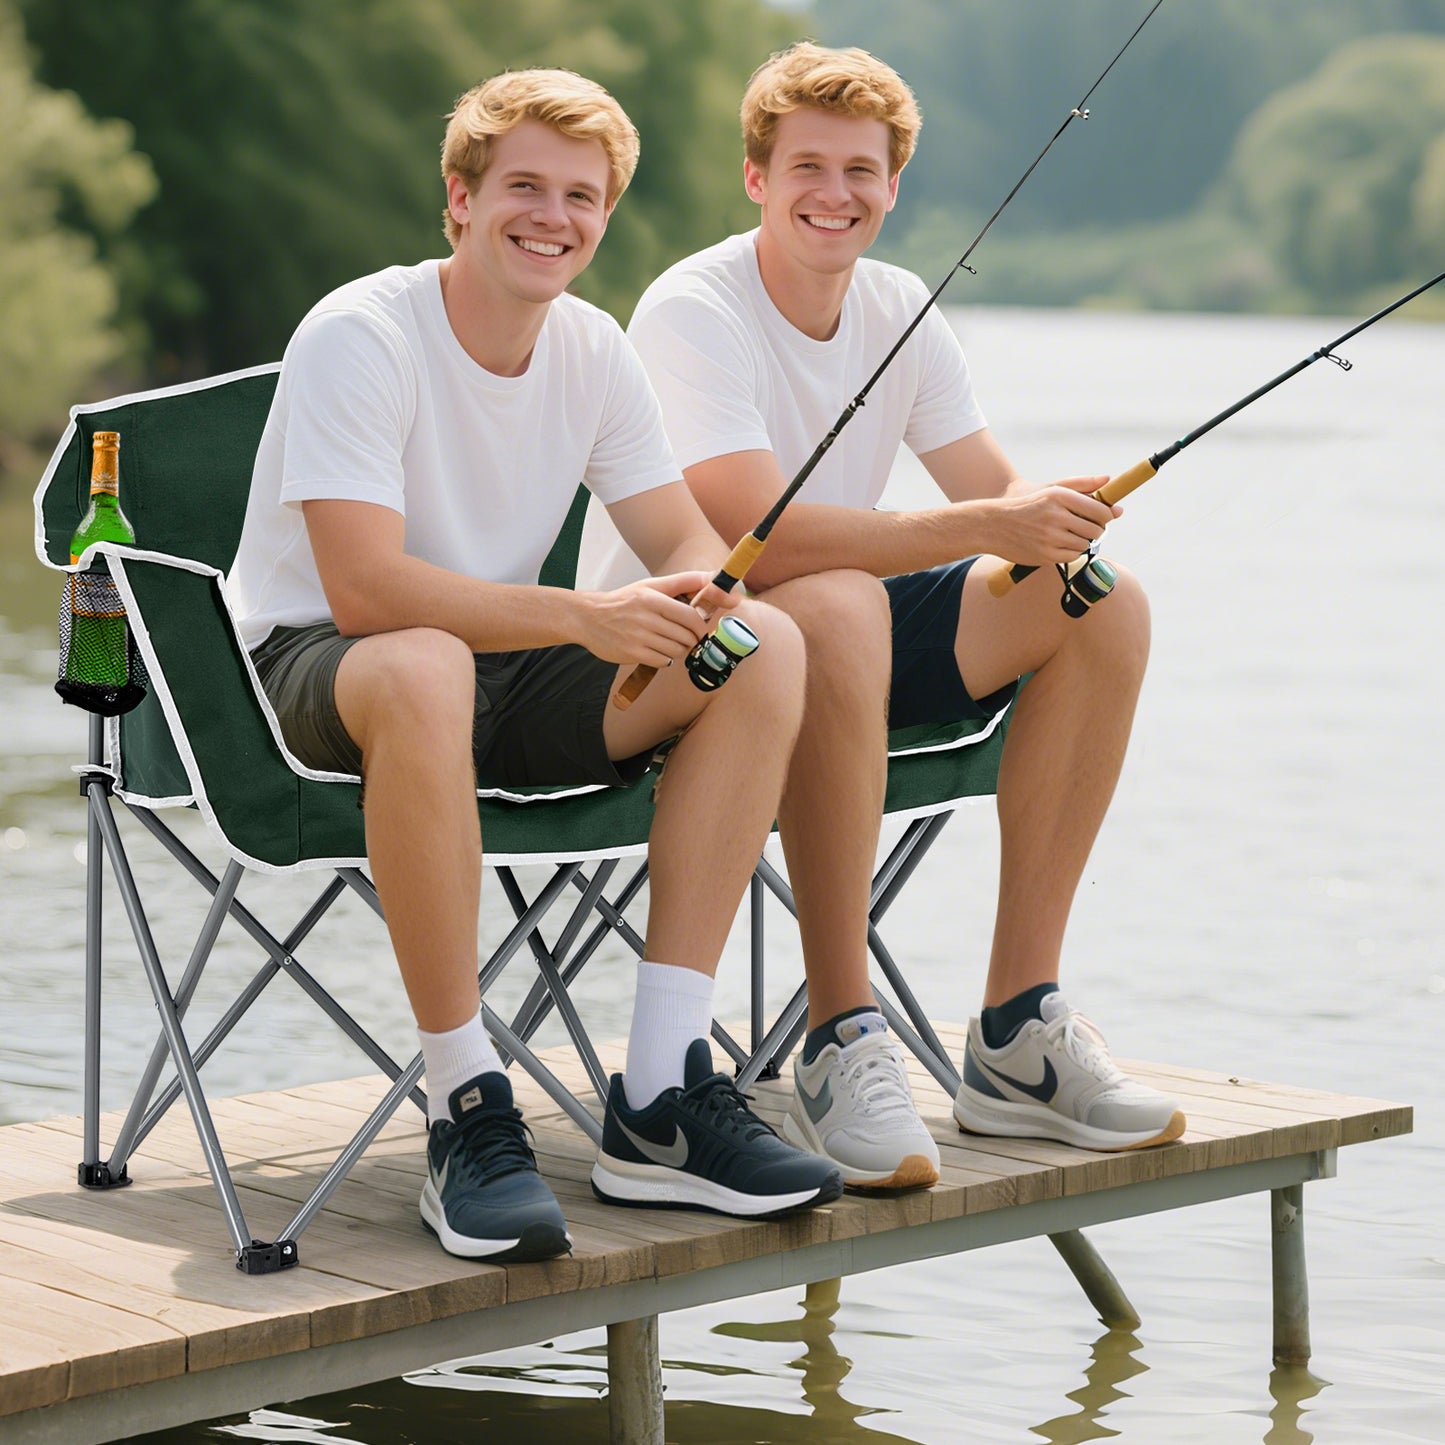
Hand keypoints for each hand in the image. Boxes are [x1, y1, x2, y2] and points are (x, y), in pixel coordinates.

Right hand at [579, 571, 732, 666]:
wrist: (588, 618)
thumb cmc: (624, 601)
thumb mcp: (651, 585)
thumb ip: (684, 581)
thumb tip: (714, 577)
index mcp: (652, 598)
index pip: (690, 616)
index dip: (701, 626)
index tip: (701, 628)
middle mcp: (645, 617)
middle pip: (686, 636)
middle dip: (691, 639)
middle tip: (685, 637)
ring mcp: (638, 636)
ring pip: (677, 650)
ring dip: (679, 650)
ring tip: (670, 643)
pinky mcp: (632, 653)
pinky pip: (663, 661)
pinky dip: (666, 659)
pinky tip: (657, 650)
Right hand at [987, 475, 1118, 565]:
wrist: (993, 525)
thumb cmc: (1027, 506)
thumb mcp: (1052, 489)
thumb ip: (1082, 485)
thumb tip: (1109, 480)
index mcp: (1059, 496)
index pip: (1100, 510)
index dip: (1107, 515)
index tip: (1103, 517)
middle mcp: (1056, 516)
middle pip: (1096, 530)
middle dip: (1096, 530)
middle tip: (1085, 527)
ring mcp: (1050, 537)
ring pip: (1085, 544)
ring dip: (1082, 541)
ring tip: (1067, 535)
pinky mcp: (1045, 555)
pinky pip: (1072, 556)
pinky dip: (1071, 552)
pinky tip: (1059, 544)